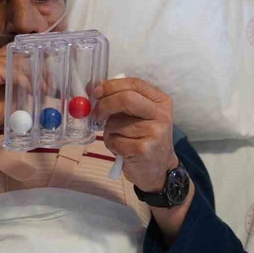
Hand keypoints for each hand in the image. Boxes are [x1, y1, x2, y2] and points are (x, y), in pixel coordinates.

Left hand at [93, 77, 178, 192]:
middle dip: (105, 105)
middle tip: (95, 115)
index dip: (111, 86)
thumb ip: (121, 100)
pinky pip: (115, 140)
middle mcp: (161, 114)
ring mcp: (154, 132)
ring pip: (116, 123)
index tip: (96, 92)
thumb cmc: (144, 138)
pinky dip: (112, 145)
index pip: (134, 83)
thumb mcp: (139, 116)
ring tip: (120, 140)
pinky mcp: (143, 149)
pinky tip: (123, 150)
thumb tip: (92, 87)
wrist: (159, 169)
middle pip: (126, 99)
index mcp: (161, 101)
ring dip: (109, 132)